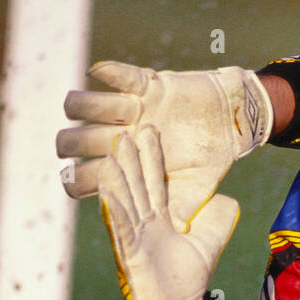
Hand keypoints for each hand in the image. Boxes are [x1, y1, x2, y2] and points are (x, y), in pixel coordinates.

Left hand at [58, 61, 272, 230]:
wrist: (233, 123)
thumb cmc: (211, 158)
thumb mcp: (198, 186)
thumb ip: (185, 205)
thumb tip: (178, 229)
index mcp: (130, 166)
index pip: (95, 176)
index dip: (80, 179)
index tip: (70, 179)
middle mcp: (124, 137)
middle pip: (86, 140)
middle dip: (74, 143)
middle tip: (67, 147)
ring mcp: (135, 110)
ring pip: (97, 106)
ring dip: (83, 104)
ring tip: (72, 106)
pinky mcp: (151, 86)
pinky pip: (126, 77)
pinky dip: (113, 72)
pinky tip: (96, 71)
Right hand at [97, 126, 238, 299]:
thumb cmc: (186, 283)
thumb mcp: (208, 246)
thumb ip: (217, 222)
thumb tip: (229, 200)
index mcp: (159, 220)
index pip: (155, 183)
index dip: (152, 159)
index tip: (150, 131)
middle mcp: (143, 225)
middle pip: (138, 185)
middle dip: (132, 159)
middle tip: (126, 128)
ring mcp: (135, 239)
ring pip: (126, 202)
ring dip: (118, 177)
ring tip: (113, 151)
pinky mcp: (131, 255)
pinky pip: (123, 229)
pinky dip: (117, 211)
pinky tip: (110, 193)